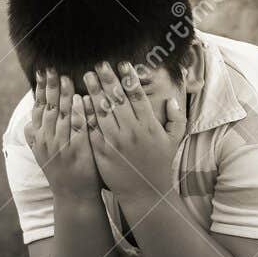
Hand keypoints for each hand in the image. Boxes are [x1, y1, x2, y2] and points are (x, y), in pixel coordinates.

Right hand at [24, 68, 101, 200]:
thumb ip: (38, 135)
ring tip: (66, 78)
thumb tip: (29, 119)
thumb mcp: (44, 153)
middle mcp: (47, 140)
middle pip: (48, 108)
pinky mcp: (77, 151)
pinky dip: (79, 112)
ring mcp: (61, 146)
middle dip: (50, 86)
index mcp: (39, 138)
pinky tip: (82, 98)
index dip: (41, 88)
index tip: (43, 71)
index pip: (38, 107)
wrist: (74, 196)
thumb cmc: (62, 172)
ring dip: (63, 95)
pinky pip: (78, 128)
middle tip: (52, 68)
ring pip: (62, 115)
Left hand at [83, 61, 185, 203]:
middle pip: (117, 99)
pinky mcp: (102, 151)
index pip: (137, 96)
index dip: (129, 78)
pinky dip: (86, 112)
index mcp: (149, 126)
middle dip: (108, 79)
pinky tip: (81, 100)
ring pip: (102, 110)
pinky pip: (92, 127)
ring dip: (94, 91)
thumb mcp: (173, 141)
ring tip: (88, 76)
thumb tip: (172, 100)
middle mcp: (132, 131)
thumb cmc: (160, 165)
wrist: (145, 192)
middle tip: (100, 65)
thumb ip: (176, 119)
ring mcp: (116, 141)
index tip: (123, 64)